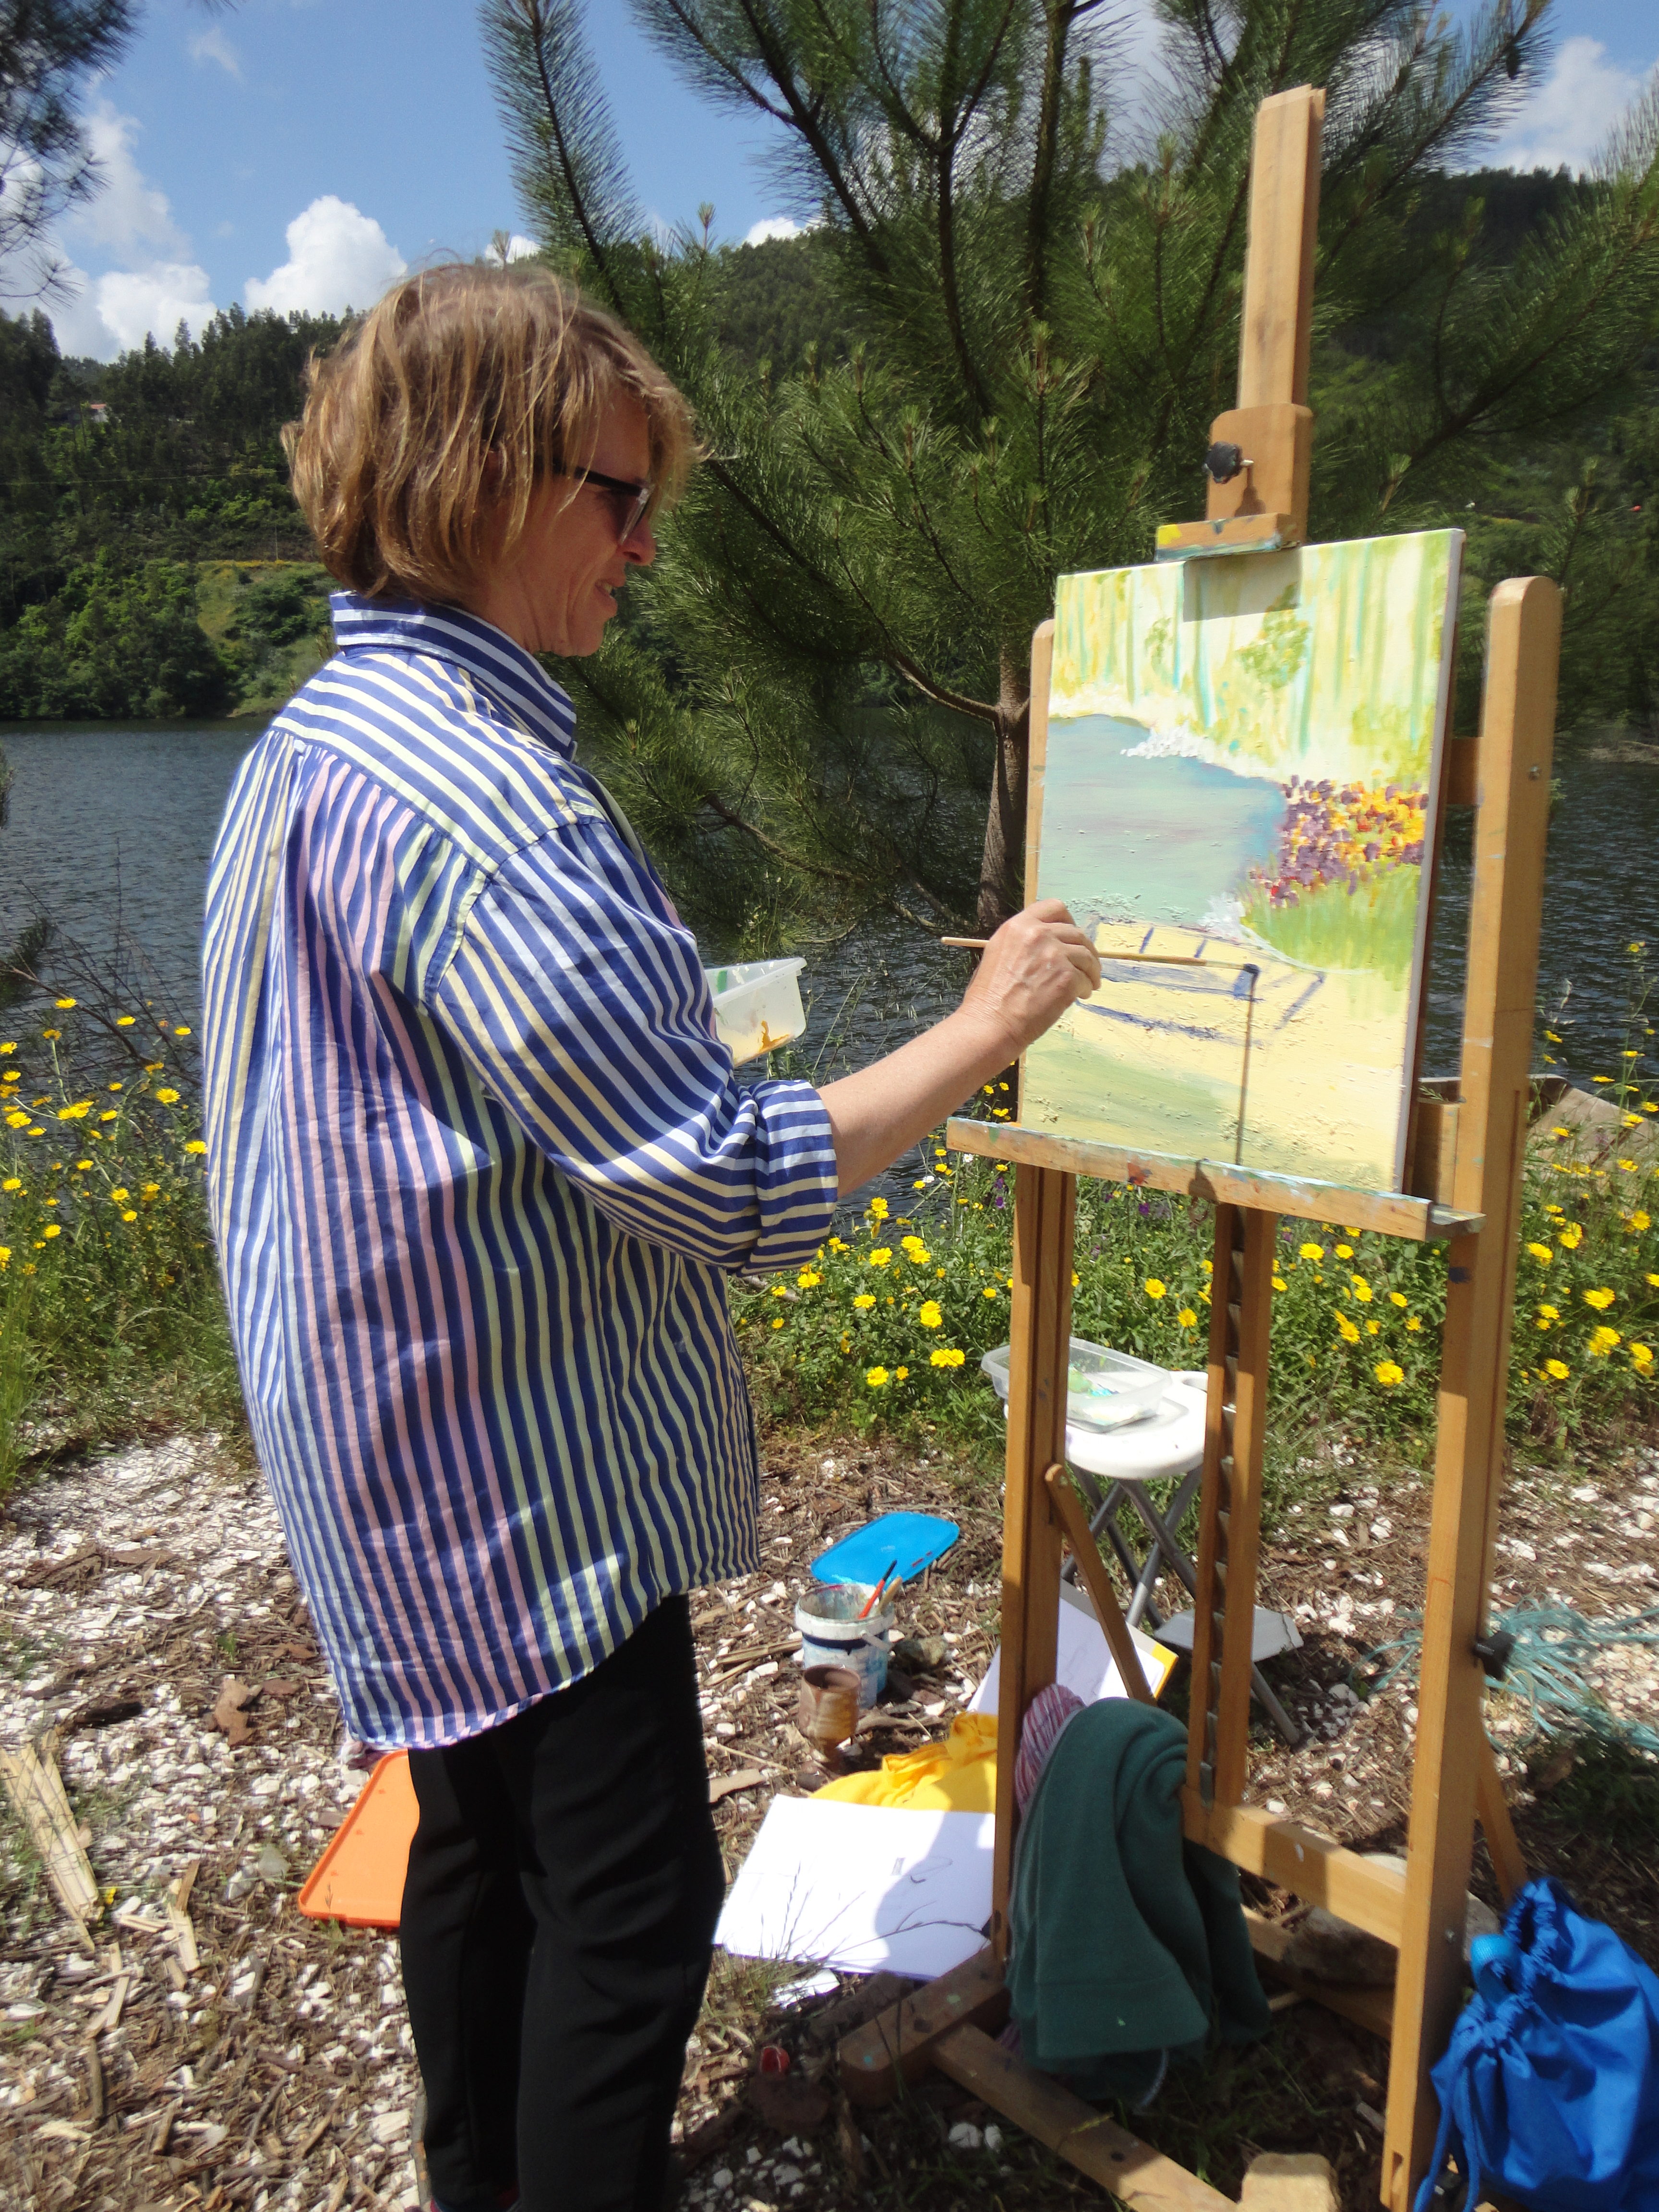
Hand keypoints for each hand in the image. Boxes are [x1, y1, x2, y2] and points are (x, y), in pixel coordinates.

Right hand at [959, 900, 1100, 1059]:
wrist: (991, 1023)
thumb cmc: (989, 997)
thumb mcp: (999, 954)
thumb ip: (1023, 943)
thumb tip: (1047, 945)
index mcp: (1018, 926)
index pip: (1054, 907)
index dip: (1068, 921)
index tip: (1071, 937)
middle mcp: (1037, 934)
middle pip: (1076, 933)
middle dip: (1085, 950)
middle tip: (1087, 966)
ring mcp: (1054, 954)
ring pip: (1086, 955)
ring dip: (1090, 970)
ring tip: (1088, 984)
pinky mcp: (1066, 977)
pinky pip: (1086, 979)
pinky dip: (1086, 988)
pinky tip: (1080, 996)